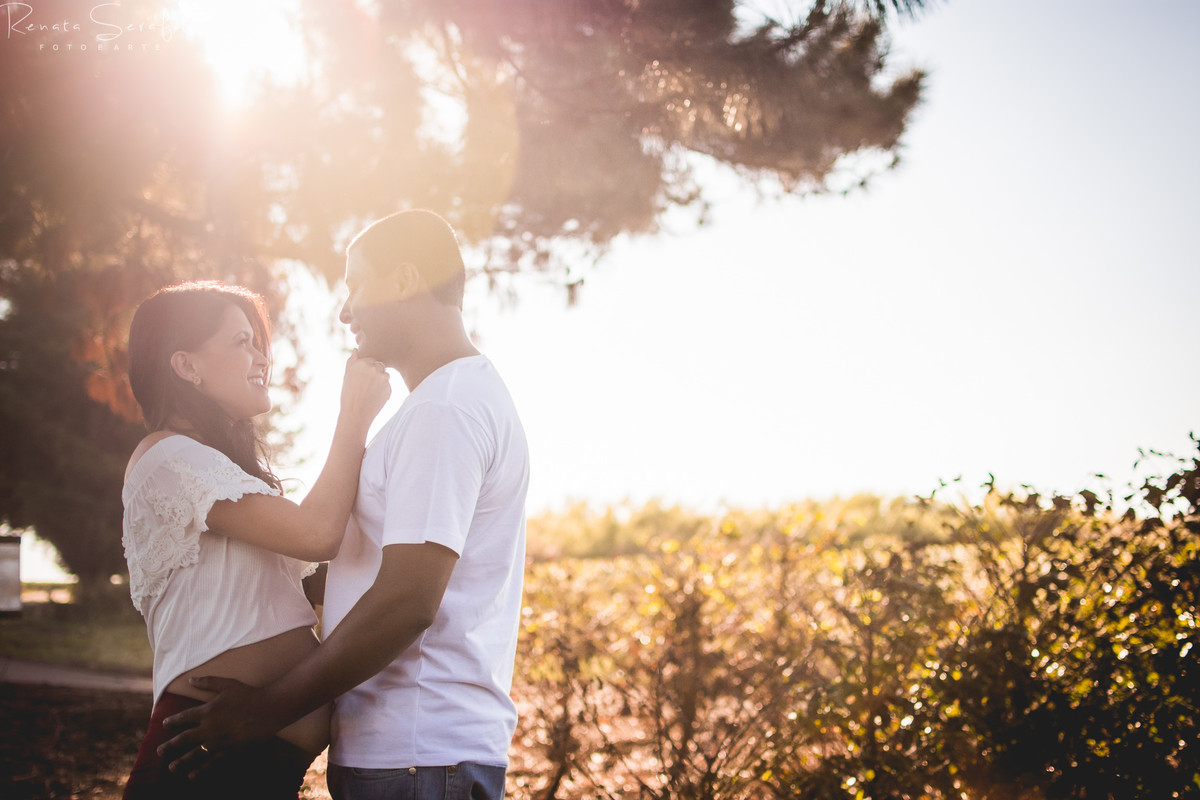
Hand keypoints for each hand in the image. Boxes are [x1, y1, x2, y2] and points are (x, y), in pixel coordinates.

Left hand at [158, 676, 279, 778]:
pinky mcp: (229, 750)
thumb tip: (190, 679)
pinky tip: (192, 775)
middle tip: (159, 751)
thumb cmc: (248, 694)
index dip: (172, 721)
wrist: (269, 709)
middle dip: (170, 746)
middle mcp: (209, 728)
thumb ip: (207, 682)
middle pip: (184, 739)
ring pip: (194, 754)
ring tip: (171, 767)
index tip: (164, 724)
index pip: (184, 717)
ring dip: (181, 761)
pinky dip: (201, 769)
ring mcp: (218, 741)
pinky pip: (211, 762)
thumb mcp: (227, 684)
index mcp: (207, 711)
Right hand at [340, 350, 391, 423]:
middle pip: (379, 366)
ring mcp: (382, 377)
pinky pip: (388, 385)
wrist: (356, 414)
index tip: (362, 379)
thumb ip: (352, 362)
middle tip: (366, 386)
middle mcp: (373, 368)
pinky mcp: (389, 387)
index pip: (370, 360)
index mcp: (361, 363)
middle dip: (375, 374)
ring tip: (370, 392)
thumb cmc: (349, 395)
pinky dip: (384, 390)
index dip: (366, 370)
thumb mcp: (347, 376)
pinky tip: (375, 397)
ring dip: (380, 381)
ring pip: (385, 375)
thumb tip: (356, 350)